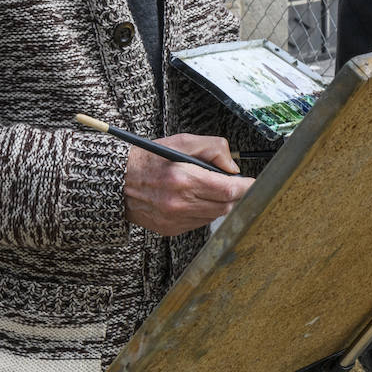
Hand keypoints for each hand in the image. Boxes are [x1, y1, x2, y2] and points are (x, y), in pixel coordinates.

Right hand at [123, 133, 252, 235]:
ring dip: (218, 203)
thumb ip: (212, 148)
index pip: (229, 190)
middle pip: (226, 205)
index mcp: (183, 179)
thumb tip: (233, 167)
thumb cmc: (148, 159)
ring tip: (206, 188)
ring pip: (215, 215)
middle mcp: (180, 203)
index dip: (247, 187)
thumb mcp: (180, 141)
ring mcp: (175, 219)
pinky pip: (200, 222)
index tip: (255, 184)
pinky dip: (203, 211)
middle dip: (233, 194)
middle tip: (230, 182)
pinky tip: (193, 199)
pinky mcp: (171, 229)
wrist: (116, 182)